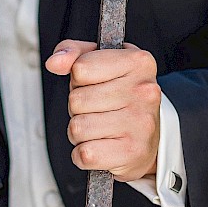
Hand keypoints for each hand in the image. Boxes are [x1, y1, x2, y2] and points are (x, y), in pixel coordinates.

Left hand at [45, 40, 160, 181]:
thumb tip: (55, 62)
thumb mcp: (100, 62)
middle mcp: (144, 91)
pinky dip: (84, 153)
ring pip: (77, 128)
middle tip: (98, 109)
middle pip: (76, 100)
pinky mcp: (133, 152)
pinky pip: (85, 154)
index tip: (94, 83)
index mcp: (137, 62)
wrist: (153, 136)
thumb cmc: (122, 96)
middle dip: (78, 107)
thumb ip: (73, 53)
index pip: (80, 68)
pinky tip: (101, 146)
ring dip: (80, 131)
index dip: (78, 78)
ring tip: (100, 127)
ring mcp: (141, 123)